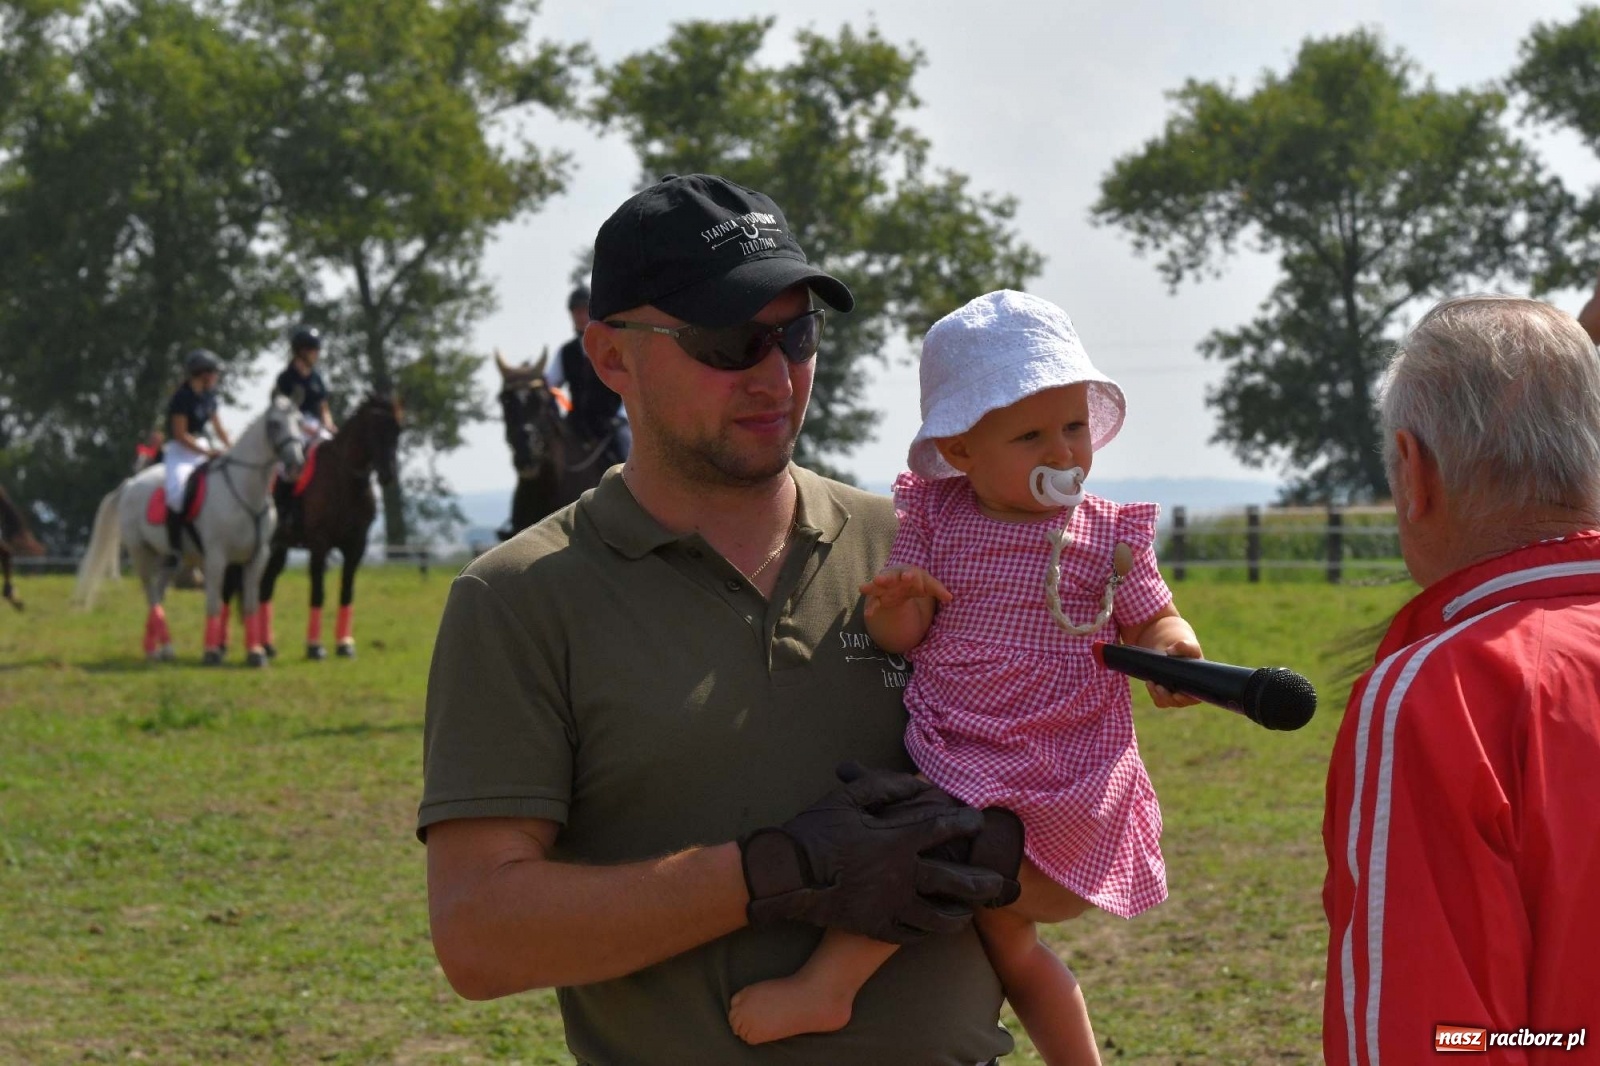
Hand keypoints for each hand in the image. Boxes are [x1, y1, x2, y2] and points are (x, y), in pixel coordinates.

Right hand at [740, 764, 1012, 942]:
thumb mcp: (848, 797)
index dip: (965, 823)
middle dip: (982, 881)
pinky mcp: (876, 927)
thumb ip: (885, 786)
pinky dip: (927, 933)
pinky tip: (933, 930)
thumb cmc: (815, 831)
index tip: (978, 821)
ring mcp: (891, 906)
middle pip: (955, 881)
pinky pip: (911, 936)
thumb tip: (915, 781)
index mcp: (897, 840)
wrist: (787, 875)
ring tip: (969, 913)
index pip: (943, 829)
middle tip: (1000, 883)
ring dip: (959, 914)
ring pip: (938, 917)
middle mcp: (902, 875)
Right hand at [858, 565, 951, 618]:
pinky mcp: (879, 597)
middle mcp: (894, 579)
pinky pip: (874, 603)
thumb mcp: (928, 584)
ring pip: (876, 587)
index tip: (908, 576)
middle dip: (885, 578)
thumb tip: (950, 598)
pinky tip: (868, 615)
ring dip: (871, 587)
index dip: (909, 576)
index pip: (909, 574)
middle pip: (889, 577)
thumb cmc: (918, 581)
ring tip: (862, 588)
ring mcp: (885, 588)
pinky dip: (871, 608)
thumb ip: (938, 590)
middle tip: (879, 579)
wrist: (902, 580)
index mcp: (908, 574)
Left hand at [1144, 638, 1203, 707]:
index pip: (1194, 698)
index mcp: (1198, 685)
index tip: (1176, 695)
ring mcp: (1174, 695)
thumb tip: (1170, 651)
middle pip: (1177, 702)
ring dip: (1158, 694)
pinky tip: (1149, 683)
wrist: (1173, 650)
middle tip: (1159, 686)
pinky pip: (1158, 699)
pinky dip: (1153, 692)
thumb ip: (1184, 646)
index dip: (1185, 699)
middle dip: (1167, 697)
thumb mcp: (1188, 646)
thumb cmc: (1186, 651)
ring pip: (1166, 702)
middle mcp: (1187, 693)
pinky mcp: (1164, 693)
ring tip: (1151, 682)